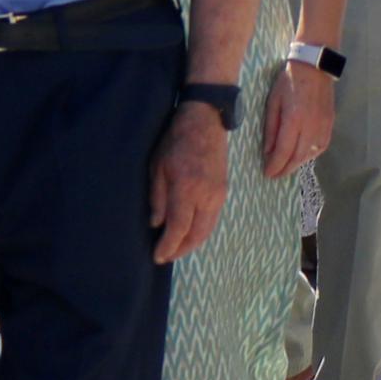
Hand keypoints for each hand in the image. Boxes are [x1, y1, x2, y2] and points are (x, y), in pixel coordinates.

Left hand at [151, 101, 229, 260]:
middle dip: (181, 249)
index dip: (168, 246)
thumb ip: (158, 198)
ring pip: (207, 229)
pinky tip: (189, 232)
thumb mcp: (158, 168)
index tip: (158, 256)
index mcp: (187, 189)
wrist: (205, 123)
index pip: (179, 228)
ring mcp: (218, 194)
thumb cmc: (176, 141)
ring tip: (177, 249)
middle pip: (197, 234)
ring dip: (192, 243)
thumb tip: (156, 223)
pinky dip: (201, 231)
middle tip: (166, 257)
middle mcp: (207, 196)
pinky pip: (212, 219)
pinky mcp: (223, 191)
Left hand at [261, 58, 335, 176]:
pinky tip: (302, 155)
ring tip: (286, 166)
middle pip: (298, 157)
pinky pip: (321, 146)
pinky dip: (311, 155)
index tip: (267, 174)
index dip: (275, 165)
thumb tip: (268, 151)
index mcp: (293, 119)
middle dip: (285, 169)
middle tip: (274, 175)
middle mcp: (310, 126)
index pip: (283, 151)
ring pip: (311, 154)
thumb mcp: (273, 102)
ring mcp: (323, 125)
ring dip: (297, 164)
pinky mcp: (330, 123)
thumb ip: (271, 128)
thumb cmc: (288, 81)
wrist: (314, 67)